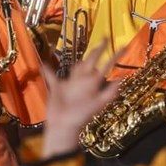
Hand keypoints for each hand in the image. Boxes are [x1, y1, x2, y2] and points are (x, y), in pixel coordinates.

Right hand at [42, 43, 120, 157]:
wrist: (64, 126)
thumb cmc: (81, 116)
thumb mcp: (97, 104)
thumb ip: (108, 93)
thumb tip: (121, 79)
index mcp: (92, 83)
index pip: (104, 65)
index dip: (113, 56)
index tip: (123, 47)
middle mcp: (82, 81)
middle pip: (90, 62)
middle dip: (97, 51)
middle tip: (104, 39)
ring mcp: (70, 83)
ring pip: (75, 67)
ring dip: (77, 59)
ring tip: (80, 51)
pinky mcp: (57, 87)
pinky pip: (51, 76)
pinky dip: (46, 70)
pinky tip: (42, 63)